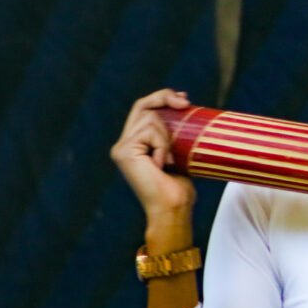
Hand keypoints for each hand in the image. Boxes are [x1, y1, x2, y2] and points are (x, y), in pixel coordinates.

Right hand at [110, 89, 196, 219]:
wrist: (172, 209)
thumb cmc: (179, 188)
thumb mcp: (179, 155)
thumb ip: (174, 136)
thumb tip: (184, 109)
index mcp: (134, 144)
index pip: (143, 110)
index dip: (162, 98)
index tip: (184, 98)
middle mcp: (124, 144)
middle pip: (142, 105)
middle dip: (165, 98)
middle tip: (186, 102)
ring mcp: (122, 147)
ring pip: (151, 118)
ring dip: (169, 136)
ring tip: (171, 160)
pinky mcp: (124, 151)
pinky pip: (151, 131)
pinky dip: (163, 144)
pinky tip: (163, 164)